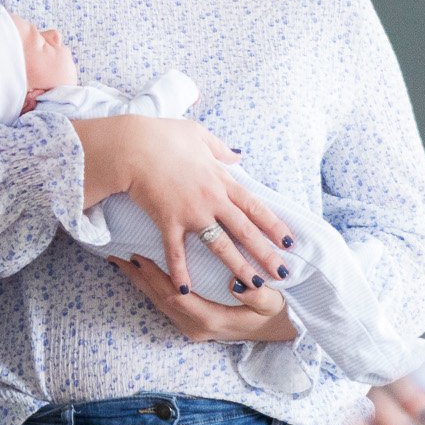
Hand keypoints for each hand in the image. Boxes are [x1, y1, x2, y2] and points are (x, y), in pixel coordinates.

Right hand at [76, 115, 294, 294]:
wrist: (135, 146)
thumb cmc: (164, 136)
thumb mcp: (199, 134)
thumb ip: (220, 149)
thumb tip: (237, 155)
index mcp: (221, 180)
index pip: (255, 207)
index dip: (274, 225)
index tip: (289, 241)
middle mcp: (212, 200)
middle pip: (245, 231)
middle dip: (265, 253)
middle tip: (282, 272)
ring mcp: (191, 213)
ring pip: (220, 245)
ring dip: (237, 266)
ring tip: (253, 285)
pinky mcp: (168, 221)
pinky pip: (176, 251)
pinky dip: (180, 271)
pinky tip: (186, 290)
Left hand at [109, 254, 296, 342]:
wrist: (281, 330)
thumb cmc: (276, 312)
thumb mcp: (273, 303)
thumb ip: (257, 295)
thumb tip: (239, 283)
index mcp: (212, 320)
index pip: (176, 297)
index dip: (156, 277)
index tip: (140, 256)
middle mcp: (197, 327)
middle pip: (160, 300)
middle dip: (139, 278)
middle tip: (120, 256)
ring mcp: (193, 327)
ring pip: (160, 303)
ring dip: (141, 283)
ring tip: (122, 262)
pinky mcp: (193, 322)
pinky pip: (166, 304)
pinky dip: (151, 288)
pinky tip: (140, 274)